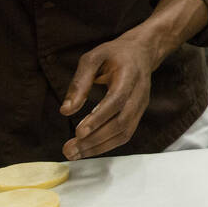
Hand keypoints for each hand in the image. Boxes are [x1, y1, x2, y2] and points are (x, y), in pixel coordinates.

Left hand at [60, 30, 159, 160]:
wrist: (142, 52)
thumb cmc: (114, 54)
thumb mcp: (93, 58)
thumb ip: (80, 82)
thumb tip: (65, 111)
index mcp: (130, 74)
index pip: (117, 100)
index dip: (99, 117)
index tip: (78, 132)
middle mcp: (139, 92)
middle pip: (121, 121)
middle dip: (95, 139)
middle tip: (69, 149)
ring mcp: (141, 105)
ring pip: (125, 132)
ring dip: (99, 146)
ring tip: (74, 154)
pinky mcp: (138, 114)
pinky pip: (125, 134)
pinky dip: (107, 145)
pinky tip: (88, 149)